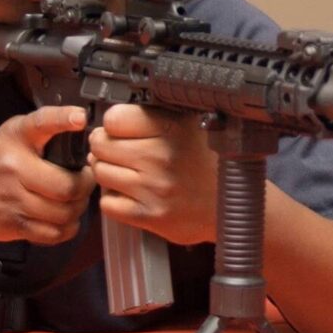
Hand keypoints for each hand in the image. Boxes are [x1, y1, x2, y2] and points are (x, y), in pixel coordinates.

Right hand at [0, 106, 95, 243]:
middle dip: (85, 185)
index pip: (41, 123)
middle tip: (86, 181)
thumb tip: (83, 125)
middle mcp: (12, 169)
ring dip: (78, 208)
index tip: (79, 118)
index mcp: (16, 139)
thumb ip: (47, 127)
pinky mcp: (12, 226)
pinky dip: (67, 227)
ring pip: (63, 214)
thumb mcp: (17, 132)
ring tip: (76, 199)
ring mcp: (10, 201)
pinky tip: (65, 217)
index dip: (62, 119)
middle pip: (66, 186)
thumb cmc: (0, 158)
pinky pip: (53, 234)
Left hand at [89, 105, 219, 243]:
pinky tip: (131, 194)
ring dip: (108, 172)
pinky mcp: (150, 215)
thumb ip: (155, 116)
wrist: (232, 206)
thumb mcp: (190, 126)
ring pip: (100, 172)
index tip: (121, 130)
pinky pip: (107, 203)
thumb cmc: (208, 164)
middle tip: (119, 152)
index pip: (114, 118)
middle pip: (100, 145)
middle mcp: (162, 156)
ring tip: (127, 172)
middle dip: (105, 147)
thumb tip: (110, 118)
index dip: (113, 124)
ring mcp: (154, 188)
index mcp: (172, 128)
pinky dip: (113, 199)